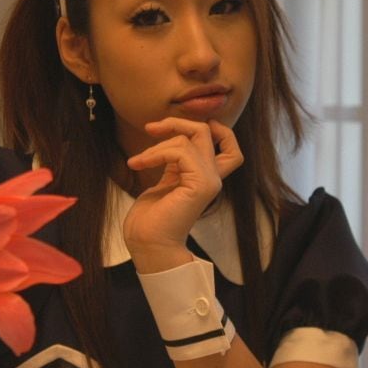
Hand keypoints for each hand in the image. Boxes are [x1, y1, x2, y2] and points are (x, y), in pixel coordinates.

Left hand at [123, 118, 243, 267]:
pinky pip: (182, 151)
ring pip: (194, 137)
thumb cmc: (151, 220)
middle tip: (151, 128)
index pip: (228, 146)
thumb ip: (175, 163)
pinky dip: (157, 152)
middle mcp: (212, 177)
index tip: (179, 127)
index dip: (212, 129)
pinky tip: (138, 164)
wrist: (149, 245)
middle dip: (180, 122)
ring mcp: (209, 181)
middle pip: (212, 132)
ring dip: (159, 143)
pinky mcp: (200, 185)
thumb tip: (171, 139)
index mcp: (205, 177)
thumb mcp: (165, 181)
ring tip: (138, 161)